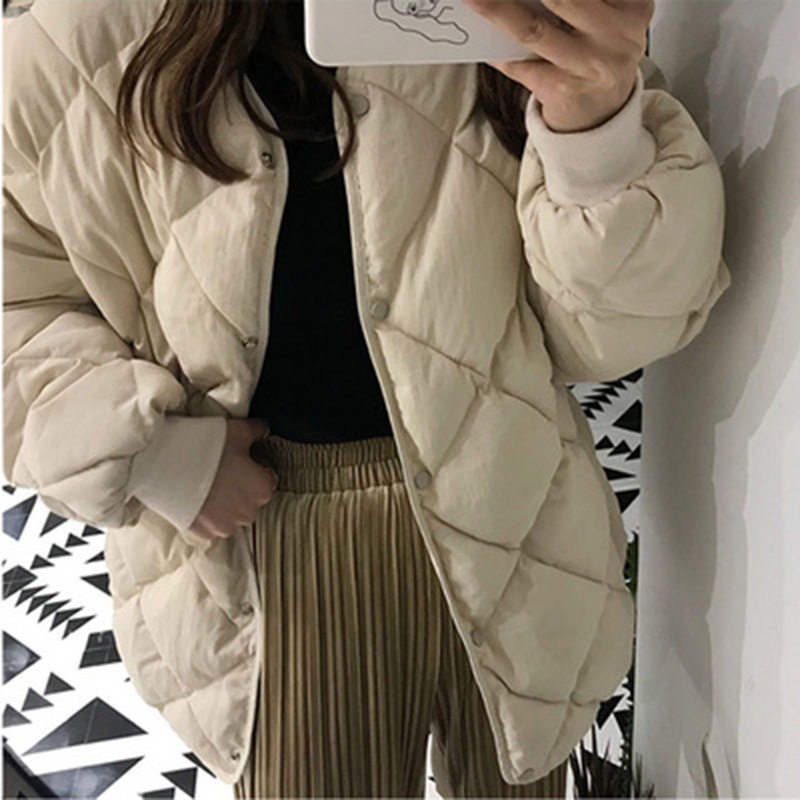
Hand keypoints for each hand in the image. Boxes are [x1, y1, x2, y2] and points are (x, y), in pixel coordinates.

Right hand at [187, 417, 278, 540]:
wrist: (168, 467)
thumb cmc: (208, 448)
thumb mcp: (238, 431)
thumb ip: (256, 430)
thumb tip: (263, 429)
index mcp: (262, 488)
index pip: (266, 479)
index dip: (253, 469)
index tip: (239, 462)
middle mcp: (249, 512)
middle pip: (249, 499)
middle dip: (239, 488)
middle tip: (221, 471)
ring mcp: (226, 526)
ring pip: (231, 514)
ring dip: (224, 504)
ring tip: (206, 484)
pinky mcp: (205, 533)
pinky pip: (211, 525)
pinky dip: (206, 515)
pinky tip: (195, 497)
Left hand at [462, 0, 653, 132]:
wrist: (603, 115)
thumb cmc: (597, 55)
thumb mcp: (605, 18)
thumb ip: (575, 4)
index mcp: (632, 4)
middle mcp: (617, 32)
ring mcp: (589, 64)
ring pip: (534, 28)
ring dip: (498, 10)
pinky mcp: (563, 90)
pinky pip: (519, 65)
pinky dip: (498, 51)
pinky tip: (483, 41)